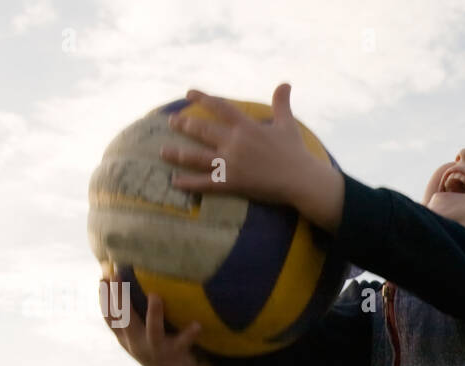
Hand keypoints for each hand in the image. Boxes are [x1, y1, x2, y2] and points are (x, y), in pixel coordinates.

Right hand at [99, 270, 217, 365]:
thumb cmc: (158, 346)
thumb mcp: (140, 332)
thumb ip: (134, 313)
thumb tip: (125, 282)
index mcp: (126, 339)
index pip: (111, 318)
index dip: (104, 299)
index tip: (102, 279)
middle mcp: (137, 345)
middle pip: (125, 320)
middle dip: (119, 298)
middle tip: (118, 276)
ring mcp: (155, 351)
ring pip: (153, 331)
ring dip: (154, 313)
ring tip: (156, 296)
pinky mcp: (174, 355)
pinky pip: (183, 343)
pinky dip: (189, 334)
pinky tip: (197, 324)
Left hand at [162, 84, 319, 208]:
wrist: (302, 179)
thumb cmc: (297, 153)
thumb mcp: (288, 125)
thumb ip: (282, 103)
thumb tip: (285, 84)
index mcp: (246, 126)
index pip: (220, 107)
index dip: (203, 98)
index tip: (189, 93)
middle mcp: (234, 142)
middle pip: (202, 130)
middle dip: (184, 124)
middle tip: (171, 122)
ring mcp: (231, 163)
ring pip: (196, 156)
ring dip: (177, 153)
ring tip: (163, 151)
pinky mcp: (232, 182)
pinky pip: (205, 183)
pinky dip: (189, 183)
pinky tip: (174, 182)